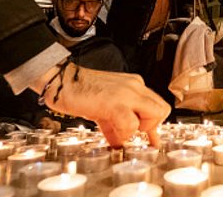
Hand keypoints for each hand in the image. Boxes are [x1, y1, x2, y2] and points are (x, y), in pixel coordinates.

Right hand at [40, 65, 169, 146]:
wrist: (60, 81)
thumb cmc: (79, 93)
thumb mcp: (104, 108)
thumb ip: (118, 122)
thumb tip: (123, 142)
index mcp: (134, 85)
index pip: (157, 105)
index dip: (155, 125)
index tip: (151, 139)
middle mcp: (134, 86)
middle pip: (162, 110)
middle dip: (150, 127)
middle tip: (131, 132)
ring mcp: (126, 92)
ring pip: (153, 115)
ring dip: (136, 130)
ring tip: (118, 130)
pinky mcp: (114, 102)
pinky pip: (131, 123)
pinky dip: (124, 134)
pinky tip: (111, 134)